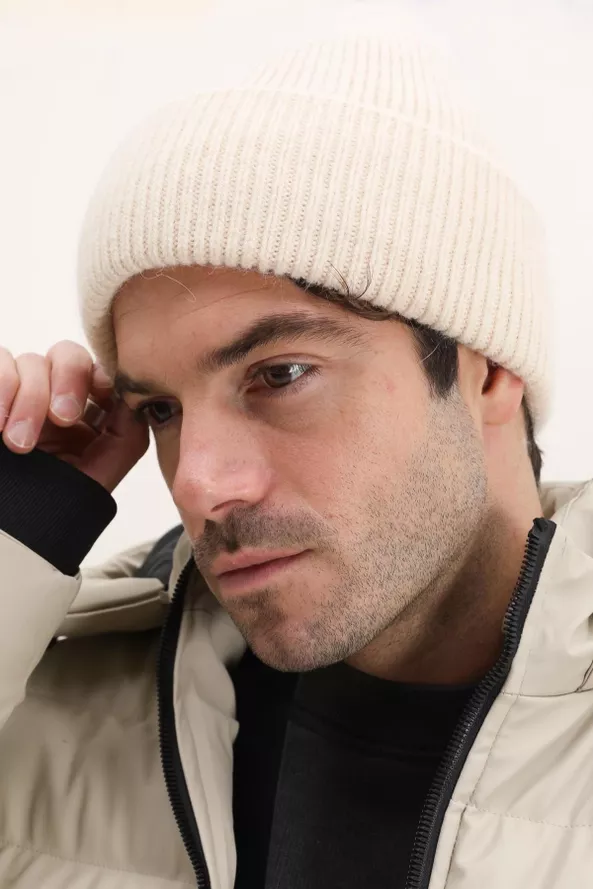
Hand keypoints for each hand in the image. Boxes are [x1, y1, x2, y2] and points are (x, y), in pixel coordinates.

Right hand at [0, 341, 148, 492]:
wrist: (13, 526)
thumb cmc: (56, 502)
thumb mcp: (102, 472)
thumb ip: (129, 433)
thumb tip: (132, 397)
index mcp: (85, 411)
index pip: (97, 369)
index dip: (99, 376)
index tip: (101, 395)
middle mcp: (51, 395)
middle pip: (67, 354)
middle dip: (68, 379)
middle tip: (62, 417)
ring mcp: (19, 393)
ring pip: (29, 361)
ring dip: (28, 398)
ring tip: (19, 444)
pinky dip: (0, 390)